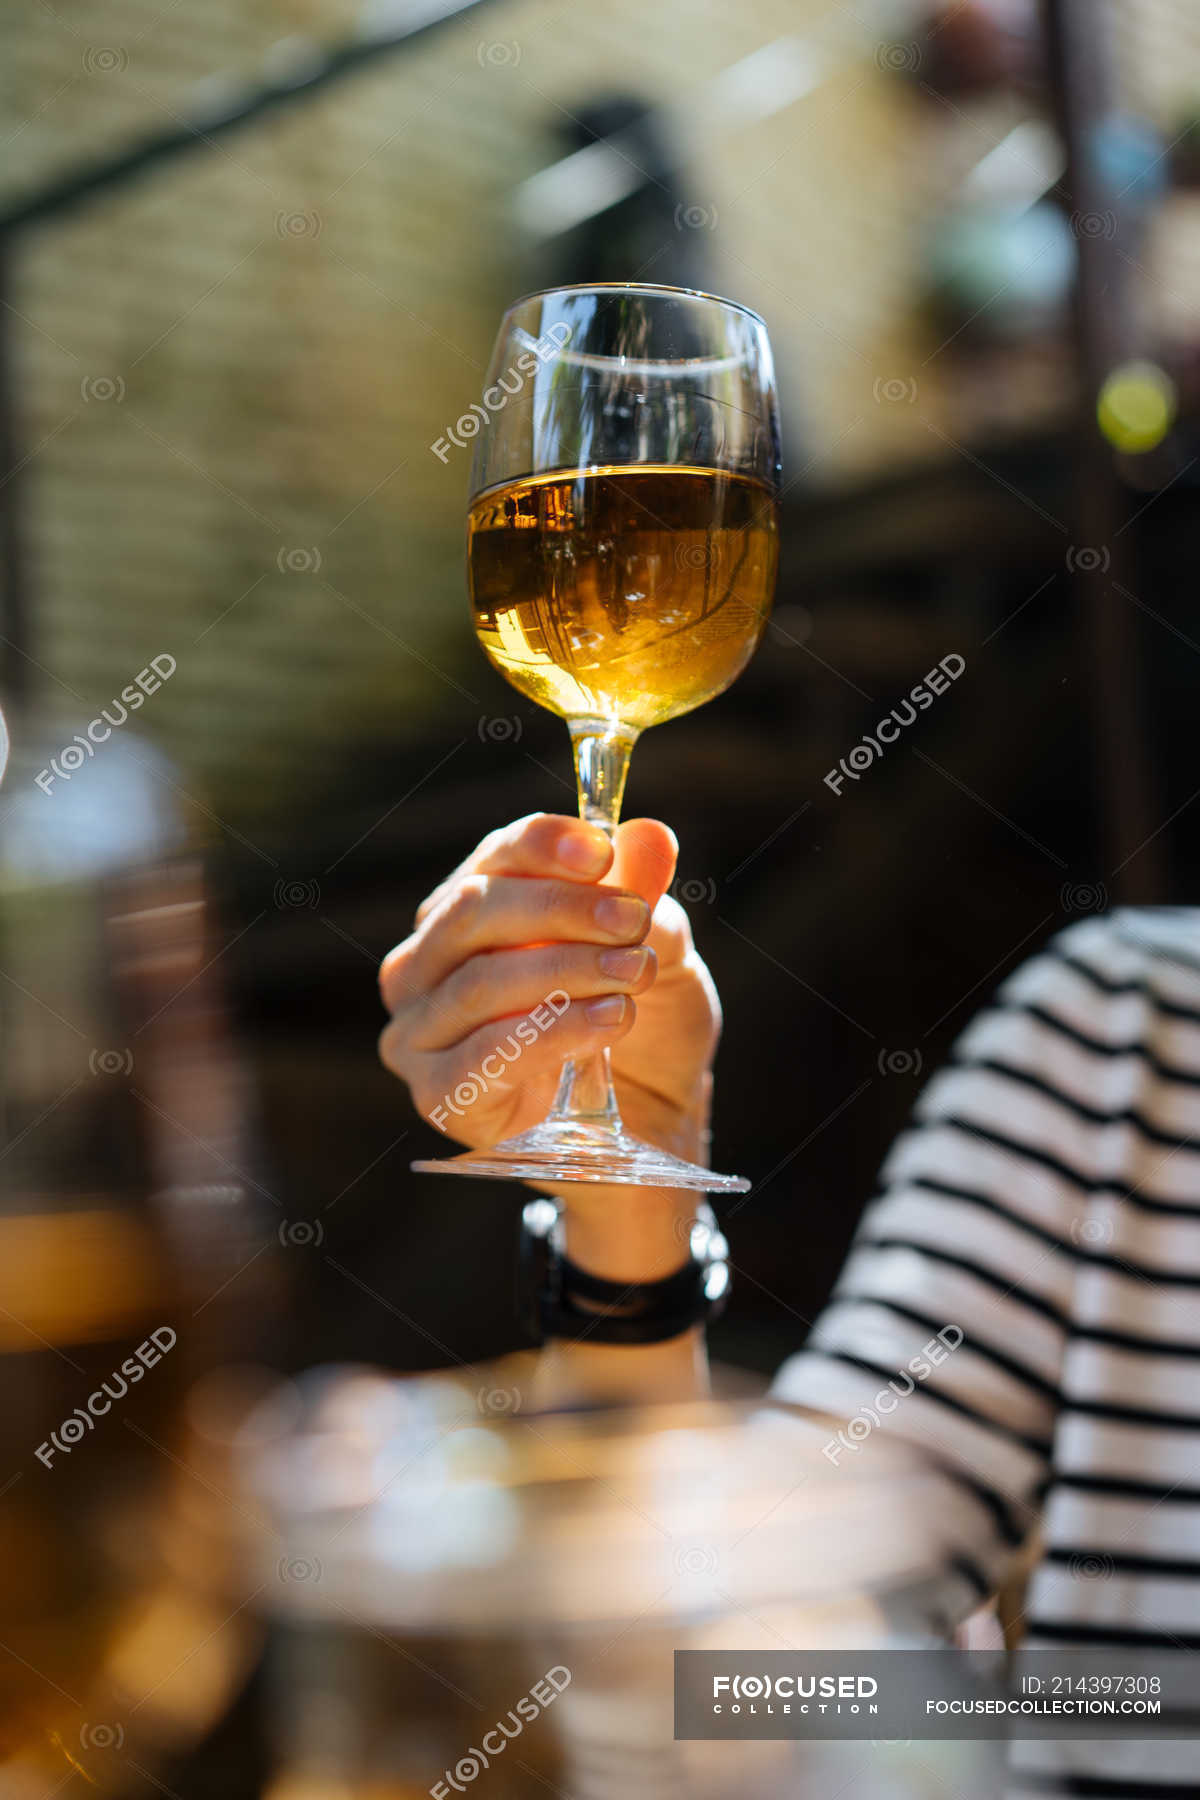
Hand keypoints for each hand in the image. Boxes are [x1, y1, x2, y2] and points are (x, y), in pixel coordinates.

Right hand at [378, 812, 719, 1163]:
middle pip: (475, 910)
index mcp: (474, 909)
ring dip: (564, 971)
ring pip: (479, 982)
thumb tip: (648, 834)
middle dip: (560, 909)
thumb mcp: (661, 955)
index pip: (496, 858)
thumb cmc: (644, 1027)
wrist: (653, 1125)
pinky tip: (608, 1020)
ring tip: (631, 976)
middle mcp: (427, 962)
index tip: (602, 851)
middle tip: (630, 922)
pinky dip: (550, 1032)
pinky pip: (483, 1055)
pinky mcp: (437, 1094)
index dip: (544, 845)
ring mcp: (420, 1030)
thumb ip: (647, 899)